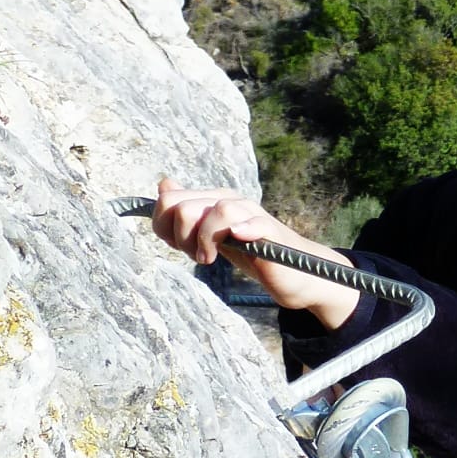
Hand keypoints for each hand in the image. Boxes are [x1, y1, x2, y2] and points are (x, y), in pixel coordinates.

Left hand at [150, 178, 359, 328]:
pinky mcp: (271, 233)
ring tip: (209, 260)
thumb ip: (188, 212)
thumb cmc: (251, 253)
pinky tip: (238, 238)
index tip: (179, 246)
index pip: (170, 199)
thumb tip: (165, 185)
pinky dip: (244, 229)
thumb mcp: (212, 234)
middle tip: (196, 256)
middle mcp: (230, 201)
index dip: (164, 226)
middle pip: (186, 206)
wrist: (293, 273)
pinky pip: (255, 222)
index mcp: (212, 199)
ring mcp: (252, 215)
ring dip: (204, 240)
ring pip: (218, 210)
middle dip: (181, 237)